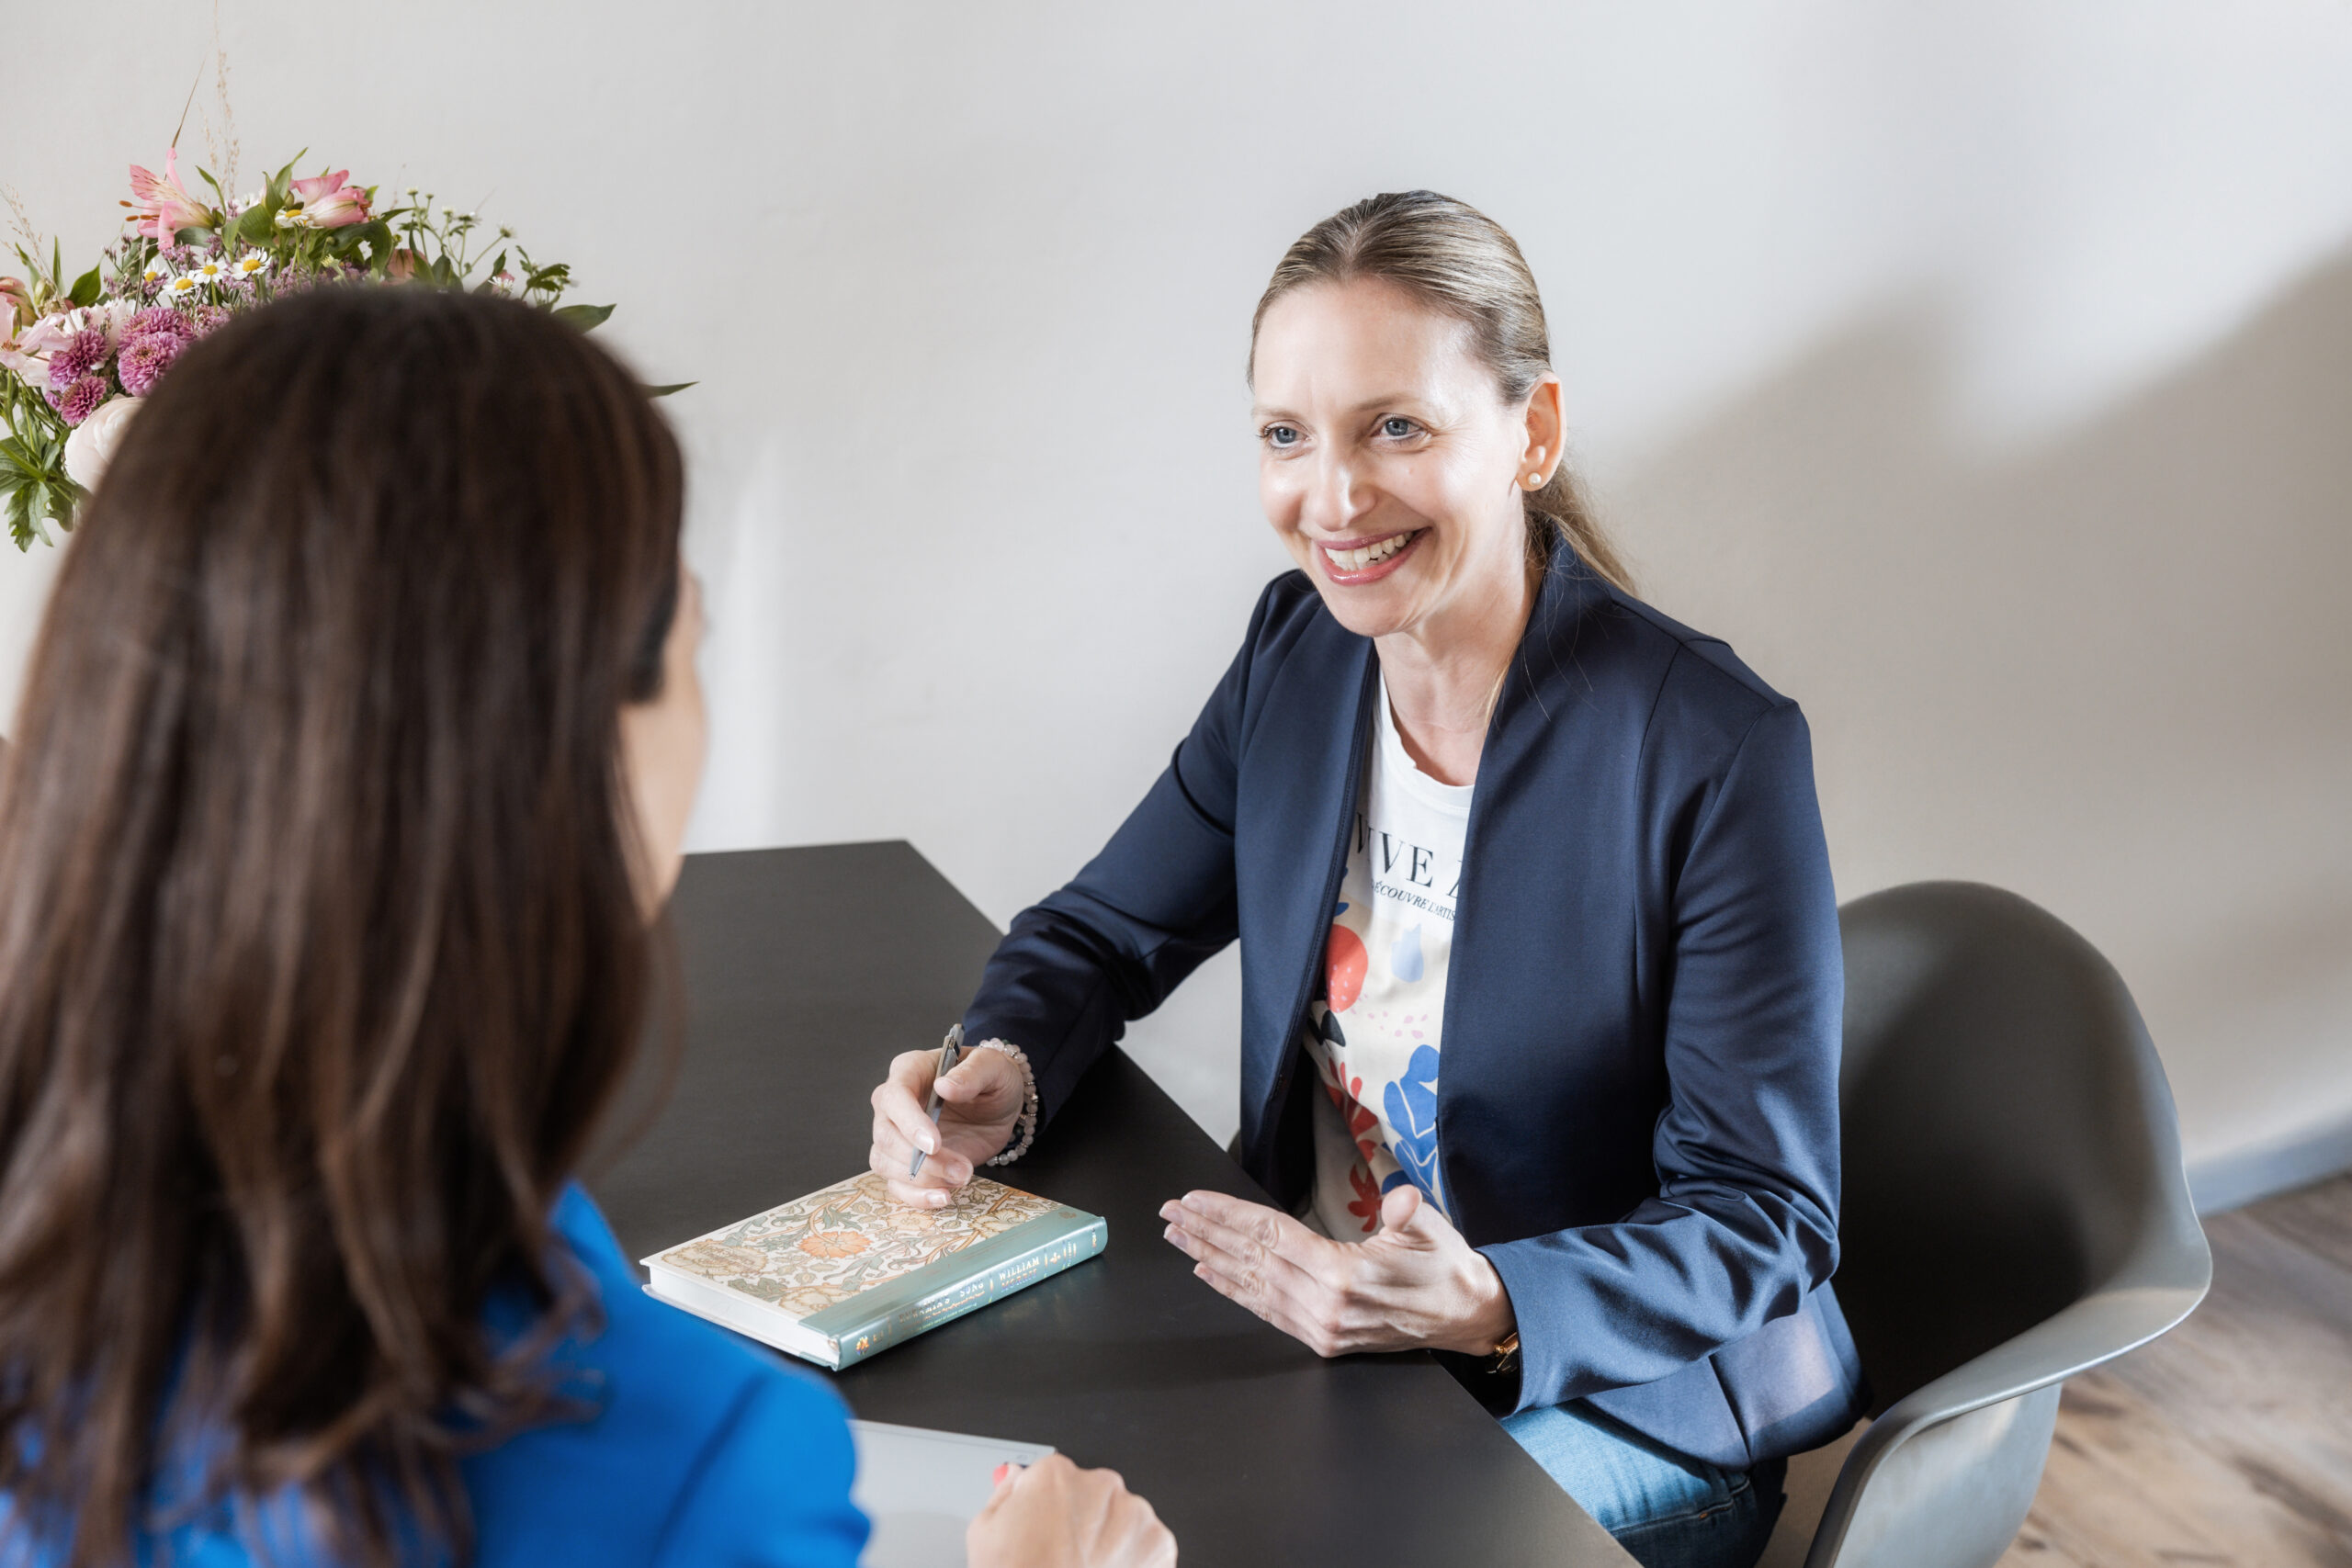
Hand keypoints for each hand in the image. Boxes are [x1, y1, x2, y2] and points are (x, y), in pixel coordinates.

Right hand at [867, 1044, 1024, 1207]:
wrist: (998, 1104)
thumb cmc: (991, 1076)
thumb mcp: (993, 1066)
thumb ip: (973, 1073)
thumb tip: (945, 1086)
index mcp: (909, 1070)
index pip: (895, 1097)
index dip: (910, 1123)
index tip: (934, 1144)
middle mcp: (894, 1103)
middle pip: (885, 1135)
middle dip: (921, 1159)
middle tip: (961, 1169)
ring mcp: (896, 1135)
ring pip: (885, 1163)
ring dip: (922, 1180)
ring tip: (961, 1178)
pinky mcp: (906, 1162)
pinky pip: (898, 1184)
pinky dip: (917, 1196)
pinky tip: (944, 1196)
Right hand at [966, 1453, 1175, 1567]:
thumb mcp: (985, 1532)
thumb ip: (1006, 1495)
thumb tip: (1015, 1480)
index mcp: (1056, 1475)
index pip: (1056, 1476)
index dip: (1048, 1507)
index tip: (1046, 1526)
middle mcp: (1101, 1486)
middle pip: (1093, 1495)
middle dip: (1084, 1521)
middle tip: (1064, 1555)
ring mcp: (1135, 1516)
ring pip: (1123, 1519)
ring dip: (1111, 1540)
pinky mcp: (1159, 1546)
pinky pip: (1148, 1546)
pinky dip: (1134, 1562)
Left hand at [1159, 1185, 1514, 1356]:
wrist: (1467, 1315)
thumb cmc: (1446, 1266)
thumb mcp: (1429, 1230)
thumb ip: (1406, 1213)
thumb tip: (1399, 1199)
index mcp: (1345, 1276)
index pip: (1272, 1237)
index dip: (1229, 1216)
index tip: (1194, 1200)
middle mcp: (1325, 1306)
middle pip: (1252, 1261)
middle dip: (1206, 1234)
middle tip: (1170, 1213)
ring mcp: (1321, 1328)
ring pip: (1252, 1288)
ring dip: (1211, 1259)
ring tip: (1178, 1237)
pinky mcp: (1323, 1339)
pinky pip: (1267, 1311)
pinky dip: (1235, 1291)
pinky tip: (1210, 1273)